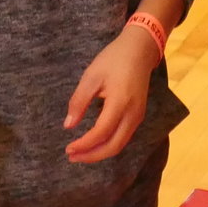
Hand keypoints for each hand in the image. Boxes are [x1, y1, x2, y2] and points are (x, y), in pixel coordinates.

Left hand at [65, 23, 161, 162]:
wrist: (139, 50)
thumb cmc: (113, 59)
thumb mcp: (91, 77)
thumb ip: (79, 102)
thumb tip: (69, 126)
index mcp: (120, 103)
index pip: (100, 133)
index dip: (84, 144)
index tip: (68, 148)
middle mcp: (132, 114)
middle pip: (113, 146)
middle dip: (92, 156)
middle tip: (72, 156)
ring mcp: (138, 116)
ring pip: (120, 144)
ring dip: (100, 152)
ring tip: (81, 153)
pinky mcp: (138, 115)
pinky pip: (123, 137)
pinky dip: (108, 144)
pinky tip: (95, 143)